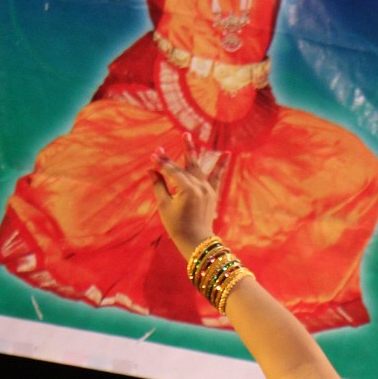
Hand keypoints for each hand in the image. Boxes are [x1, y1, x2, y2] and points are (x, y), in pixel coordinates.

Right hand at [149, 135, 223, 257]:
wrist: (197, 242)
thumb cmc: (177, 227)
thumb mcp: (164, 206)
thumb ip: (158, 185)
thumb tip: (150, 168)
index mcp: (187, 190)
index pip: (172, 171)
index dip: (162, 163)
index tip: (153, 156)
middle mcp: (200, 187)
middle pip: (185, 166)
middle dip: (176, 153)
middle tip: (173, 137)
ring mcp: (208, 190)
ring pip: (197, 167)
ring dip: (192, 152)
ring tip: (188, 136)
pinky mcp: (213, 194)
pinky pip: (217, 176)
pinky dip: (221, 165)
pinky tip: (227, 154)